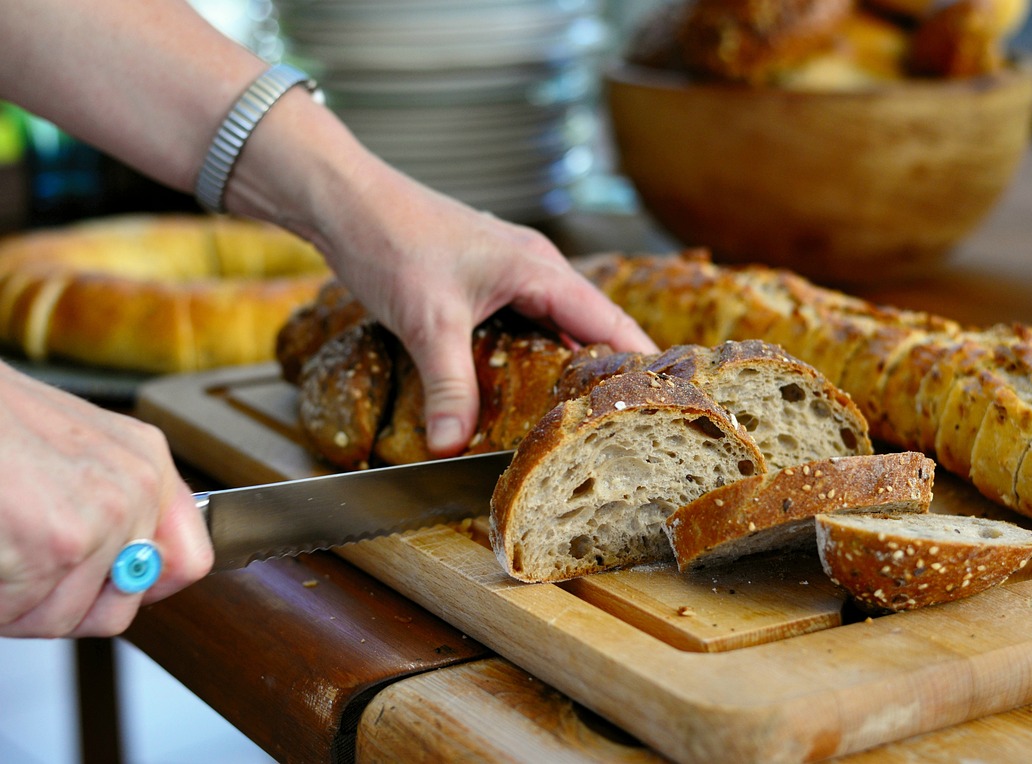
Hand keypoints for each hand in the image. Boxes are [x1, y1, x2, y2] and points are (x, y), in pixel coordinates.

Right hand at [0, 363, 212, 637]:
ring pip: (62, 619)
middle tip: (21, 575)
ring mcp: (102, 518)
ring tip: (1, 557)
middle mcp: (138, 489)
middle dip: (59, 606)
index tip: (107, 595)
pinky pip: (18, 613)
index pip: (189, 562)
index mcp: (147, 464)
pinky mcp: (57, 543)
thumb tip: (126, 575)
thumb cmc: (1, 423)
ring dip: (18, 606)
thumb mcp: (77, 448)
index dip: (142, 593)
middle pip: (116, 609)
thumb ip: (114, 503)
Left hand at [230, 123, 657, 456]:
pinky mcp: (486, 275)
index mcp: (539, 269)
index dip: (639, 359)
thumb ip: (448, 387)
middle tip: (633, 415)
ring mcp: (511, 267)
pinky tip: (533, 379)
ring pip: (560, 319)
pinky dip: (542, 347)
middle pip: (592, 321)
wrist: (346, 200)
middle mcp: (535, 265)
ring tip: (592, 407)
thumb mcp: (426, 323)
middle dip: (612, 365)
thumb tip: (452, 446)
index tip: (666, 397)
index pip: (608, 319)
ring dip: (576, 357)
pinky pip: (532, 315)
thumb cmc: (390, 241)